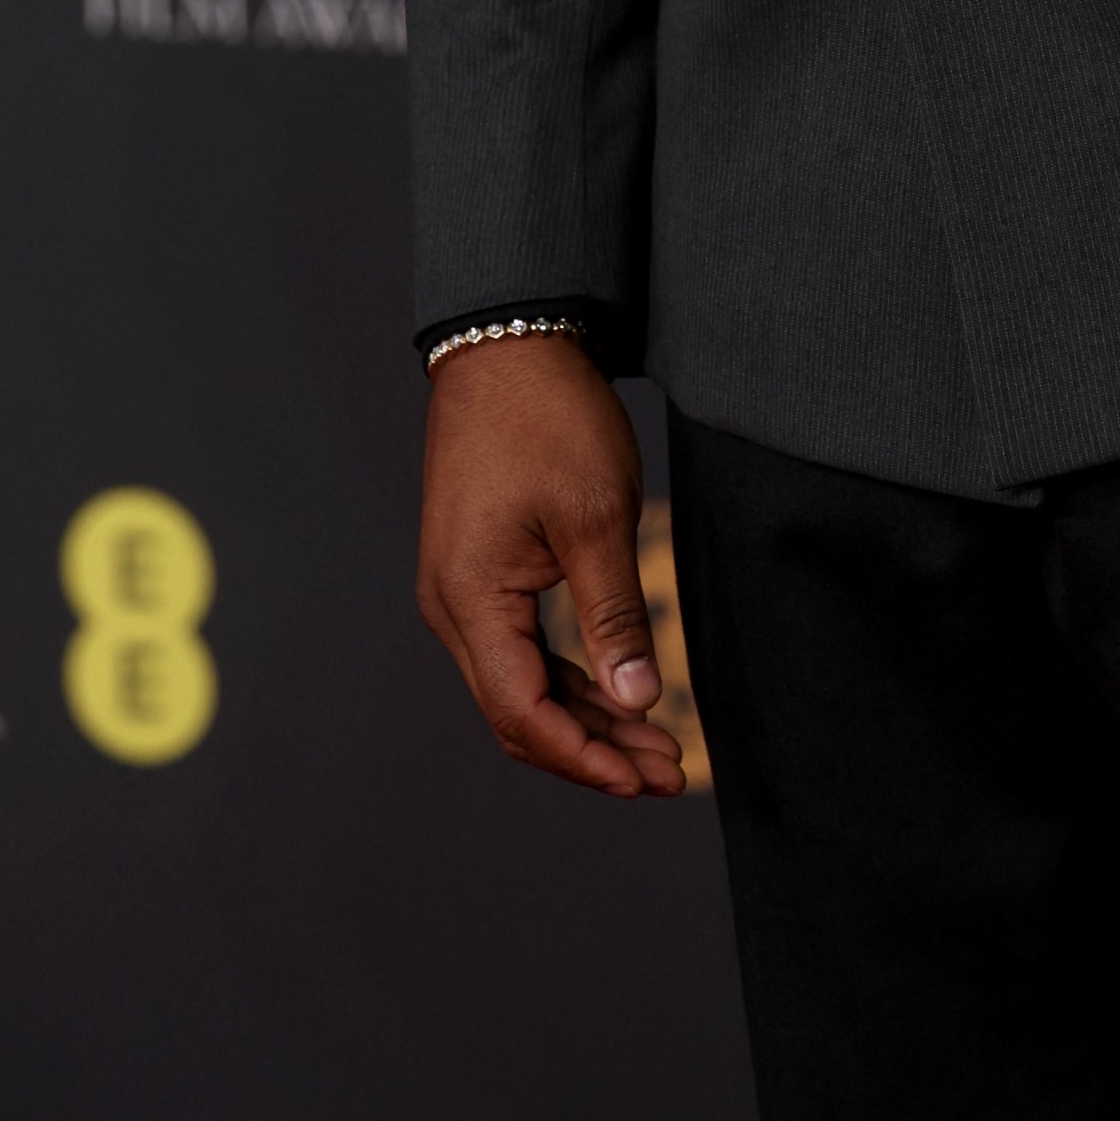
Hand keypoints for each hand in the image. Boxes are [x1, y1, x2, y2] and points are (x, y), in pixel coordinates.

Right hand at [416, 333, 686, 796]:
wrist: (510, 344)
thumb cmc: (550, 419)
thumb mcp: (596, 517)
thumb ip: (613, 615)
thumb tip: (637, 699)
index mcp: (469, 598)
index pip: (522, 713)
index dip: (584, 756)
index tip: (645, 777)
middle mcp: (450, 606)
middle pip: (516, 713)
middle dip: (592, 749)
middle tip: (669, 770)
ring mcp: (460, 590)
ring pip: (519, 685)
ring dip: (584, 717)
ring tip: (657, 743)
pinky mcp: (478, 572)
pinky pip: (518, 649)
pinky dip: (568, 677)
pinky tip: (619, 692)